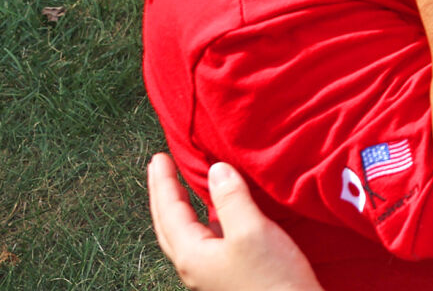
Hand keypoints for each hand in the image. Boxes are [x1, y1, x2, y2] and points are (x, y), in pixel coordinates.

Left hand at [148, 155, 318, 290]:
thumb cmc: (271, 278)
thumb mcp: (252, 231)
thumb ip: (231, 199)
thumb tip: (216, 170)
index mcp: (191, 254)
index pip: (169, 211)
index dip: (163, 182)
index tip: (158, 157)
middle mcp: (193, 266)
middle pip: (168, 226)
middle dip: (164, 195)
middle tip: (161, 169)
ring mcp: (209, 274)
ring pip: (184, 235)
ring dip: (180, 208)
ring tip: (183, 188)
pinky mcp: (226, 276)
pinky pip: (203, 242)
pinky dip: (201, 221)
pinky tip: (216, 217)